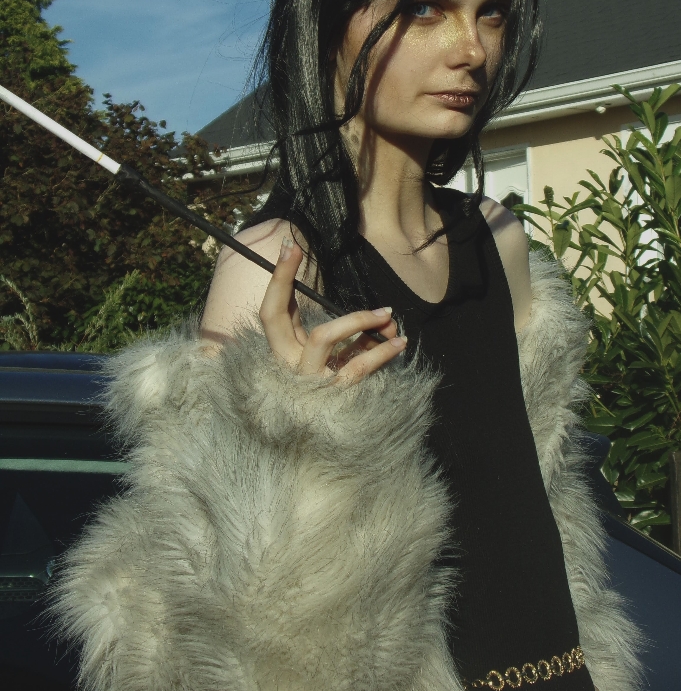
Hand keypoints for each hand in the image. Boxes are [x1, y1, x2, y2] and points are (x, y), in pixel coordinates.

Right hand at [258, 235, 406, 383]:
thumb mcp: (330, 357)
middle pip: (277, 317)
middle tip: (297, 249)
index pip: (271, 310)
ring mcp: (308, 381)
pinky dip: (381, 353)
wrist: (326, 445)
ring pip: (323, 337)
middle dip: (286, 280)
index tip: (289, 245)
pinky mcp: (333, 397)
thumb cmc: (335, 388)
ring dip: (358, 319)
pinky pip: (356, 368)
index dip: (278, 278)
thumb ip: (340, 332)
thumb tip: (377, 315)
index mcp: (283, 351)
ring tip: (388, 317)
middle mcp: (287, 365)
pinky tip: (398, 344)